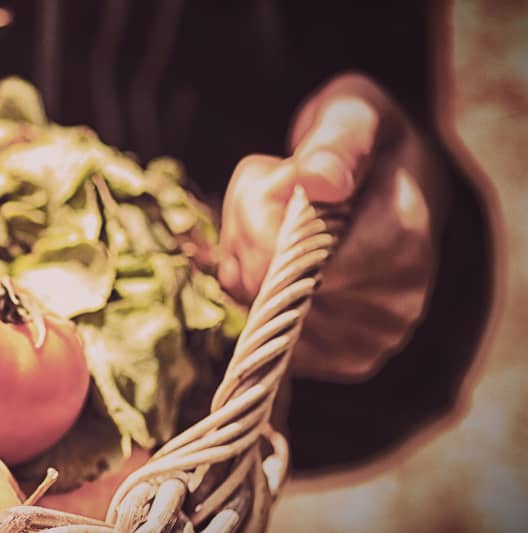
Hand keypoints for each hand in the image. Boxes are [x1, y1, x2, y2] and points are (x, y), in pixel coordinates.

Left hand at [219, 73, 452, 382]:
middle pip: (267, 288)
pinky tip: (286, 267)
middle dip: (247, 240)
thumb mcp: (352, 114)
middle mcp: (395, 303)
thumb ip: (333, 144)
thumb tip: (319, 182)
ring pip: (259, 314)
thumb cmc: (367, 142)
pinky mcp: (348, 361)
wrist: (397, 184)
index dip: (257, 221)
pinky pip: (267, 338)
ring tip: (285, 230)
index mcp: (402, 239)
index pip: (292, 258)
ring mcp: (372, 340)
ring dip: (248, 269)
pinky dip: (257, 301)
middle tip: (272, 198)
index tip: (272, 179)